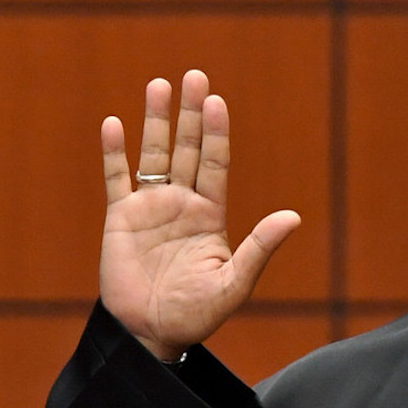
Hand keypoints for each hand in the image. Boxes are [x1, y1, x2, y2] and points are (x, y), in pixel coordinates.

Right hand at [99, 69, 300, 360]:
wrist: (152, 333)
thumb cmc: (197, 314)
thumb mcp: (234, 283)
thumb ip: (260, 248)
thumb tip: (293, 217)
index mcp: (211, 214)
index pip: (215, 163)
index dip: (216, 132)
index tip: (217, 102)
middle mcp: (182, 203)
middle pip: (188, 148)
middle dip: (191, 113)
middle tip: (196, 75)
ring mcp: (150, 207)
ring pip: (154, 154)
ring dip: (156, 121)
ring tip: (160, 85)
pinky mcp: (120, 218)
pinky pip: (116, 178)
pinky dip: (114, 152)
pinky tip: (114, 124)